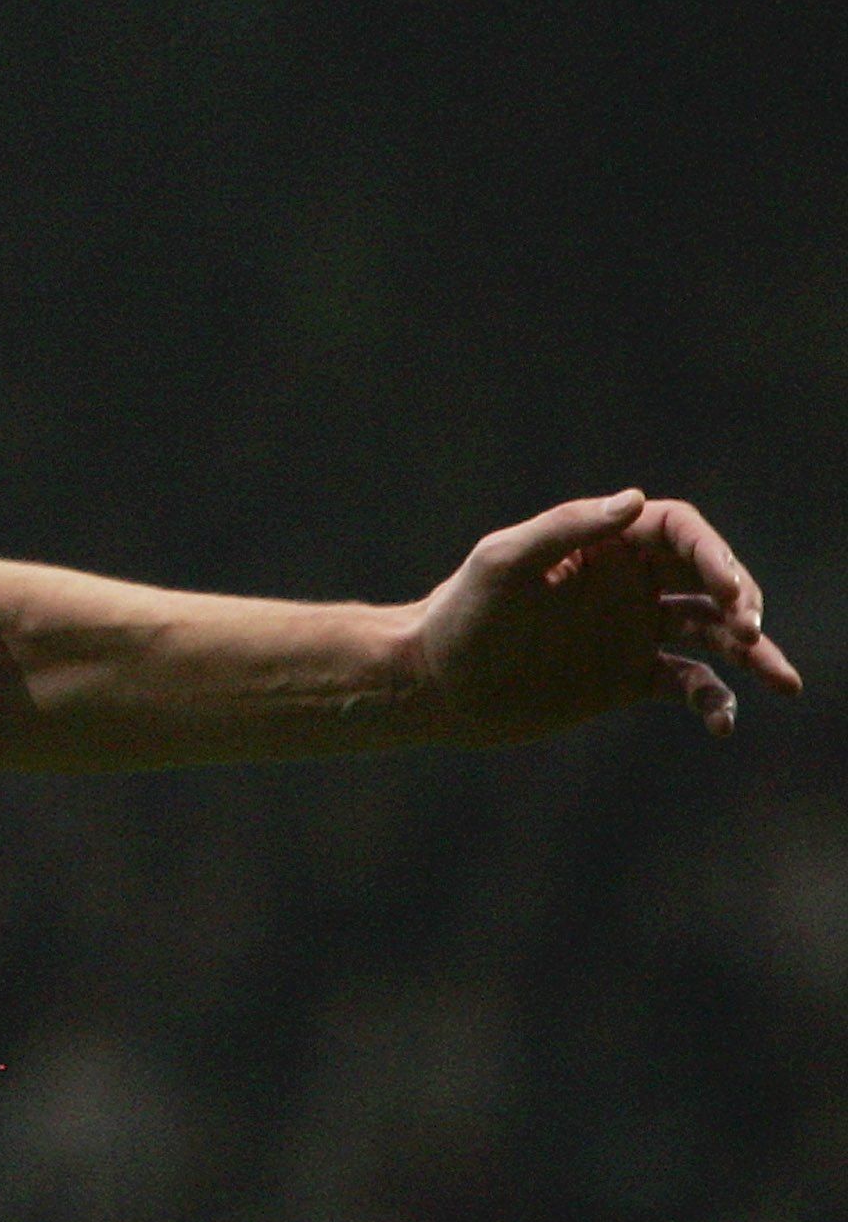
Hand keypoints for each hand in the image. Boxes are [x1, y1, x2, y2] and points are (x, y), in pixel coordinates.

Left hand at [406, 490, 801, 742]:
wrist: (439, 684)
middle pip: (709, 575)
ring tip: (783, 681)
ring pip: (714, 631)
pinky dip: (715, 699)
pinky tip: (721, 722)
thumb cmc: (462, 614)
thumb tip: (636, 500)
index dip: (713, 552)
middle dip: (740, 597)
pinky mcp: (630, 677)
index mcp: (601, 545)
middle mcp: (626, 582)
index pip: (678, 529)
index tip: (727, 590)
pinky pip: (692, 683)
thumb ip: (567, 528)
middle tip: (748, 626)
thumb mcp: (504, 563)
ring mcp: (633, 629)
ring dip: (753, 651)